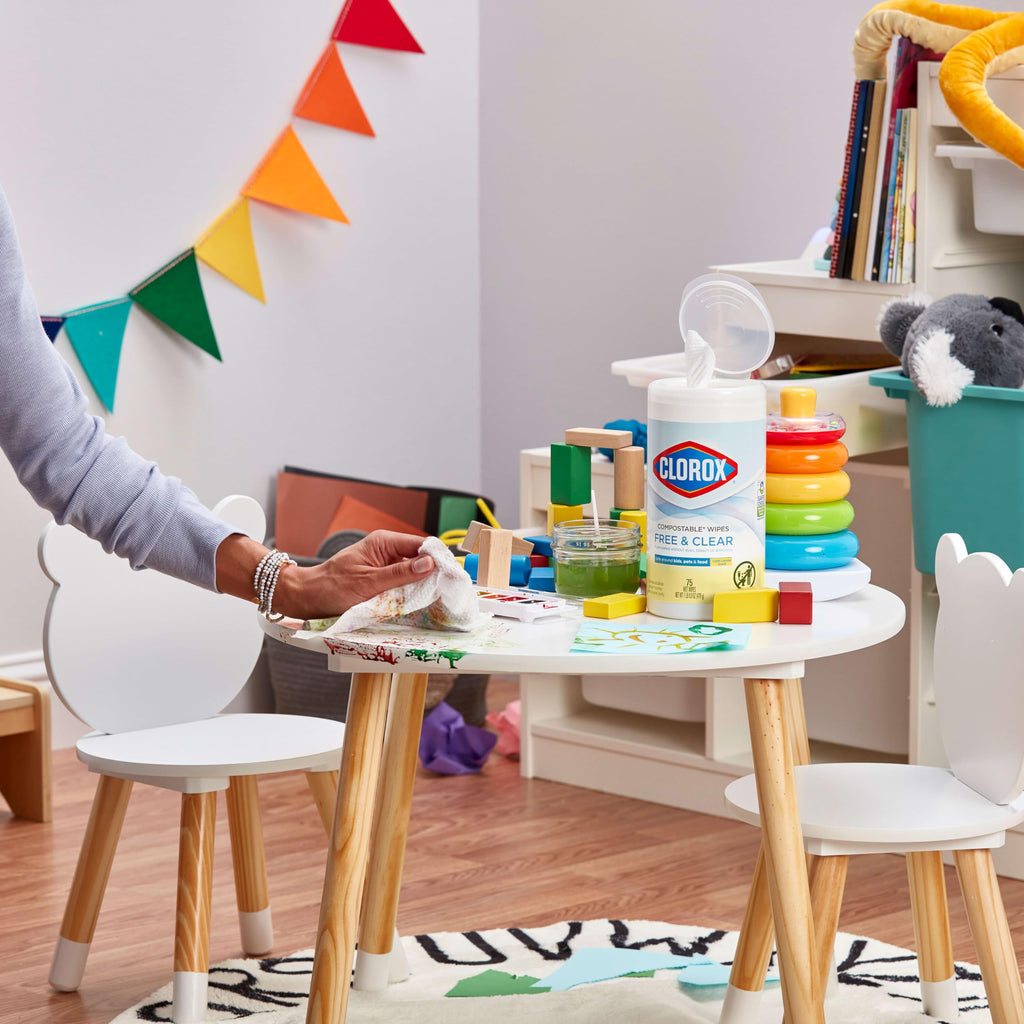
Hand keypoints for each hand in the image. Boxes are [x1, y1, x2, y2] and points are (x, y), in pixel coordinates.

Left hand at [275, 531, 434, 619]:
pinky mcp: (382, 578)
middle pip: (420, 558)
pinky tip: (419, 602)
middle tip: (448, 591)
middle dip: (434, 573)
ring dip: (423, 585)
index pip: (422, 545)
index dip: (439, 559)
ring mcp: (385, 564)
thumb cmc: (333, 587)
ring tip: (438, 599)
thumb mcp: (369, 583)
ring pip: (413, 572)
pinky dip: (411, 592)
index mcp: (384, 542)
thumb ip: (400, 574)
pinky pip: (403, 582)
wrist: (308, 597)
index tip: (453, 575)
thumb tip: (430, 564)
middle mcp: (387, 549)